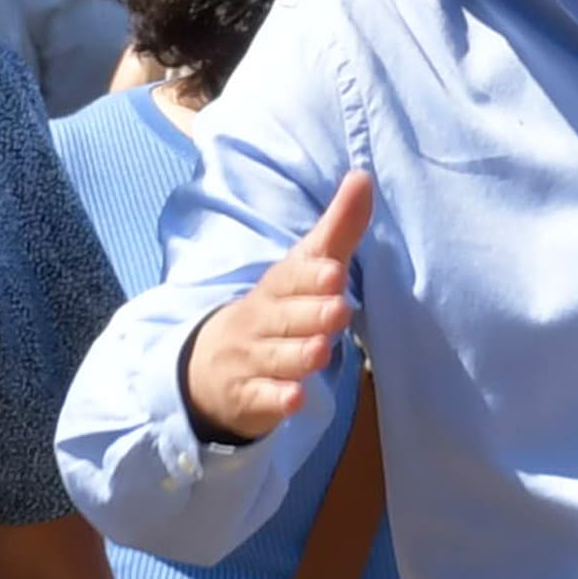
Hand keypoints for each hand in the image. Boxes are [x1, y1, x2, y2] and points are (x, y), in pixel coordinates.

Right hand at [180, 171, 375, 442]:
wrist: (215, 365)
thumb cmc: (278, 310)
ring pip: (276, 358)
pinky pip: (262, 399)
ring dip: (297, 355)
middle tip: (338, 310)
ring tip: (320, 352)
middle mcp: (262, 321)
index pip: (291, 277)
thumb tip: (363, 177)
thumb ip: (337, 230)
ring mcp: (252, 360)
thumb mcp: (304, 269)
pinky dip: (277, 400)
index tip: (334, 272)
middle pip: (286, 318)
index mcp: (277, 286)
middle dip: (311, 315)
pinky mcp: (250, 397)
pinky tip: (294, 401)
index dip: (311, 276)